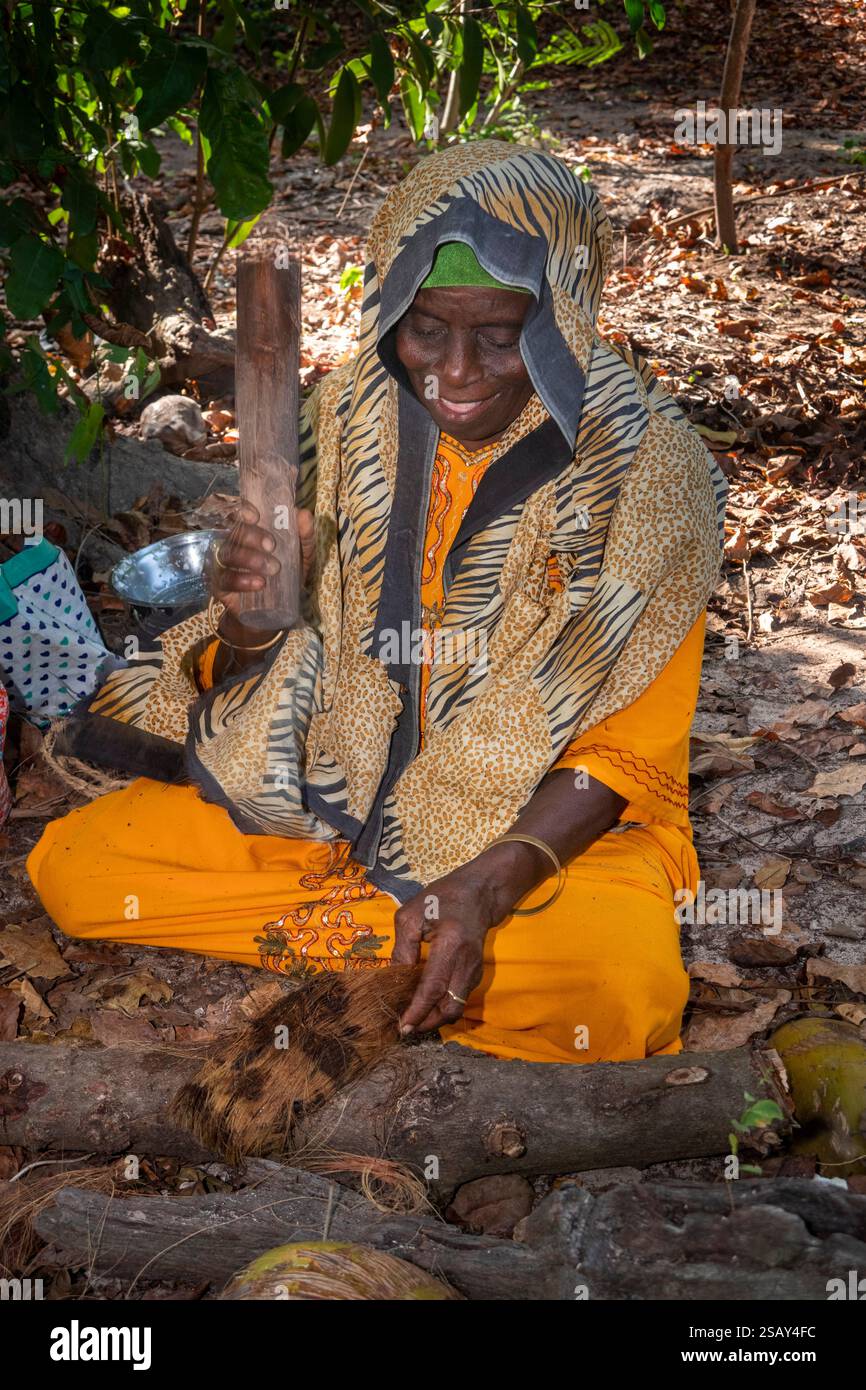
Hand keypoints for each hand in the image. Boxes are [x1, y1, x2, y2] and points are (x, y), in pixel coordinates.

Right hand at [209, 499, 313, 620]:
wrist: (274, 614)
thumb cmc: (285, 578)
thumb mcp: (301, 557)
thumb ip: (305, 536)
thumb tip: (303, 514)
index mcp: (249, 532)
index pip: (236, 513)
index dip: (241, 510)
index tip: (256, 515)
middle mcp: (233, 544)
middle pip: (233, 531)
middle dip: (252, 536)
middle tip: (272, 546)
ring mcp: (223, 564)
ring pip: (228, 553)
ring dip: (249, 558)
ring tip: (272, 569)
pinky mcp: (219, 585)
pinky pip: (225, 579)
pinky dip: (242, 580)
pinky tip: (259, 583)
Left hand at [392, 860, 514, 1034]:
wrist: (480, 893)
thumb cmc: (442, 899)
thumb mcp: (412, 916)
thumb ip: (402, 948)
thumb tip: (394, 980)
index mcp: (451, 945)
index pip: (433, 988)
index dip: (417, 1011)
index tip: (401, 1027)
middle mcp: (467, 963)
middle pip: (450, 1008)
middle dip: (428, 1023)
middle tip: (405, 1027)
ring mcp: (475, 970)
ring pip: (456, 1007)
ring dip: (435, 1017)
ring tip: (412, 1017)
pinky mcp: (476, 973)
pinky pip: (458, 998)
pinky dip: (442, 1006)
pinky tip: (425, 1003)